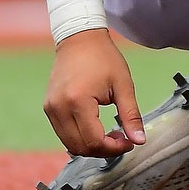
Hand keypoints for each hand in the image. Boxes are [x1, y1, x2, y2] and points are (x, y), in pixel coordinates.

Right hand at [43, 28, 146, 156]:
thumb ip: (131, 115)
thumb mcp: (123, 85)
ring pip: (70, 144)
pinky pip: (63, 134)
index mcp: (78, 101)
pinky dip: (80, 138)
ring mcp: (51, 109)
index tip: (129, 143)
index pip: (94, 141)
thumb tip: (140, 141)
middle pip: (80, 147)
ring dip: (91, 146)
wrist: (79, 39)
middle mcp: (59, 108)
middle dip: (103, 150)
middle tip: (121, 139)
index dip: (114, 148)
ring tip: (110, 133)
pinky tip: (96, 128)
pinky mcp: (48, 108)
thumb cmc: (104, 58)